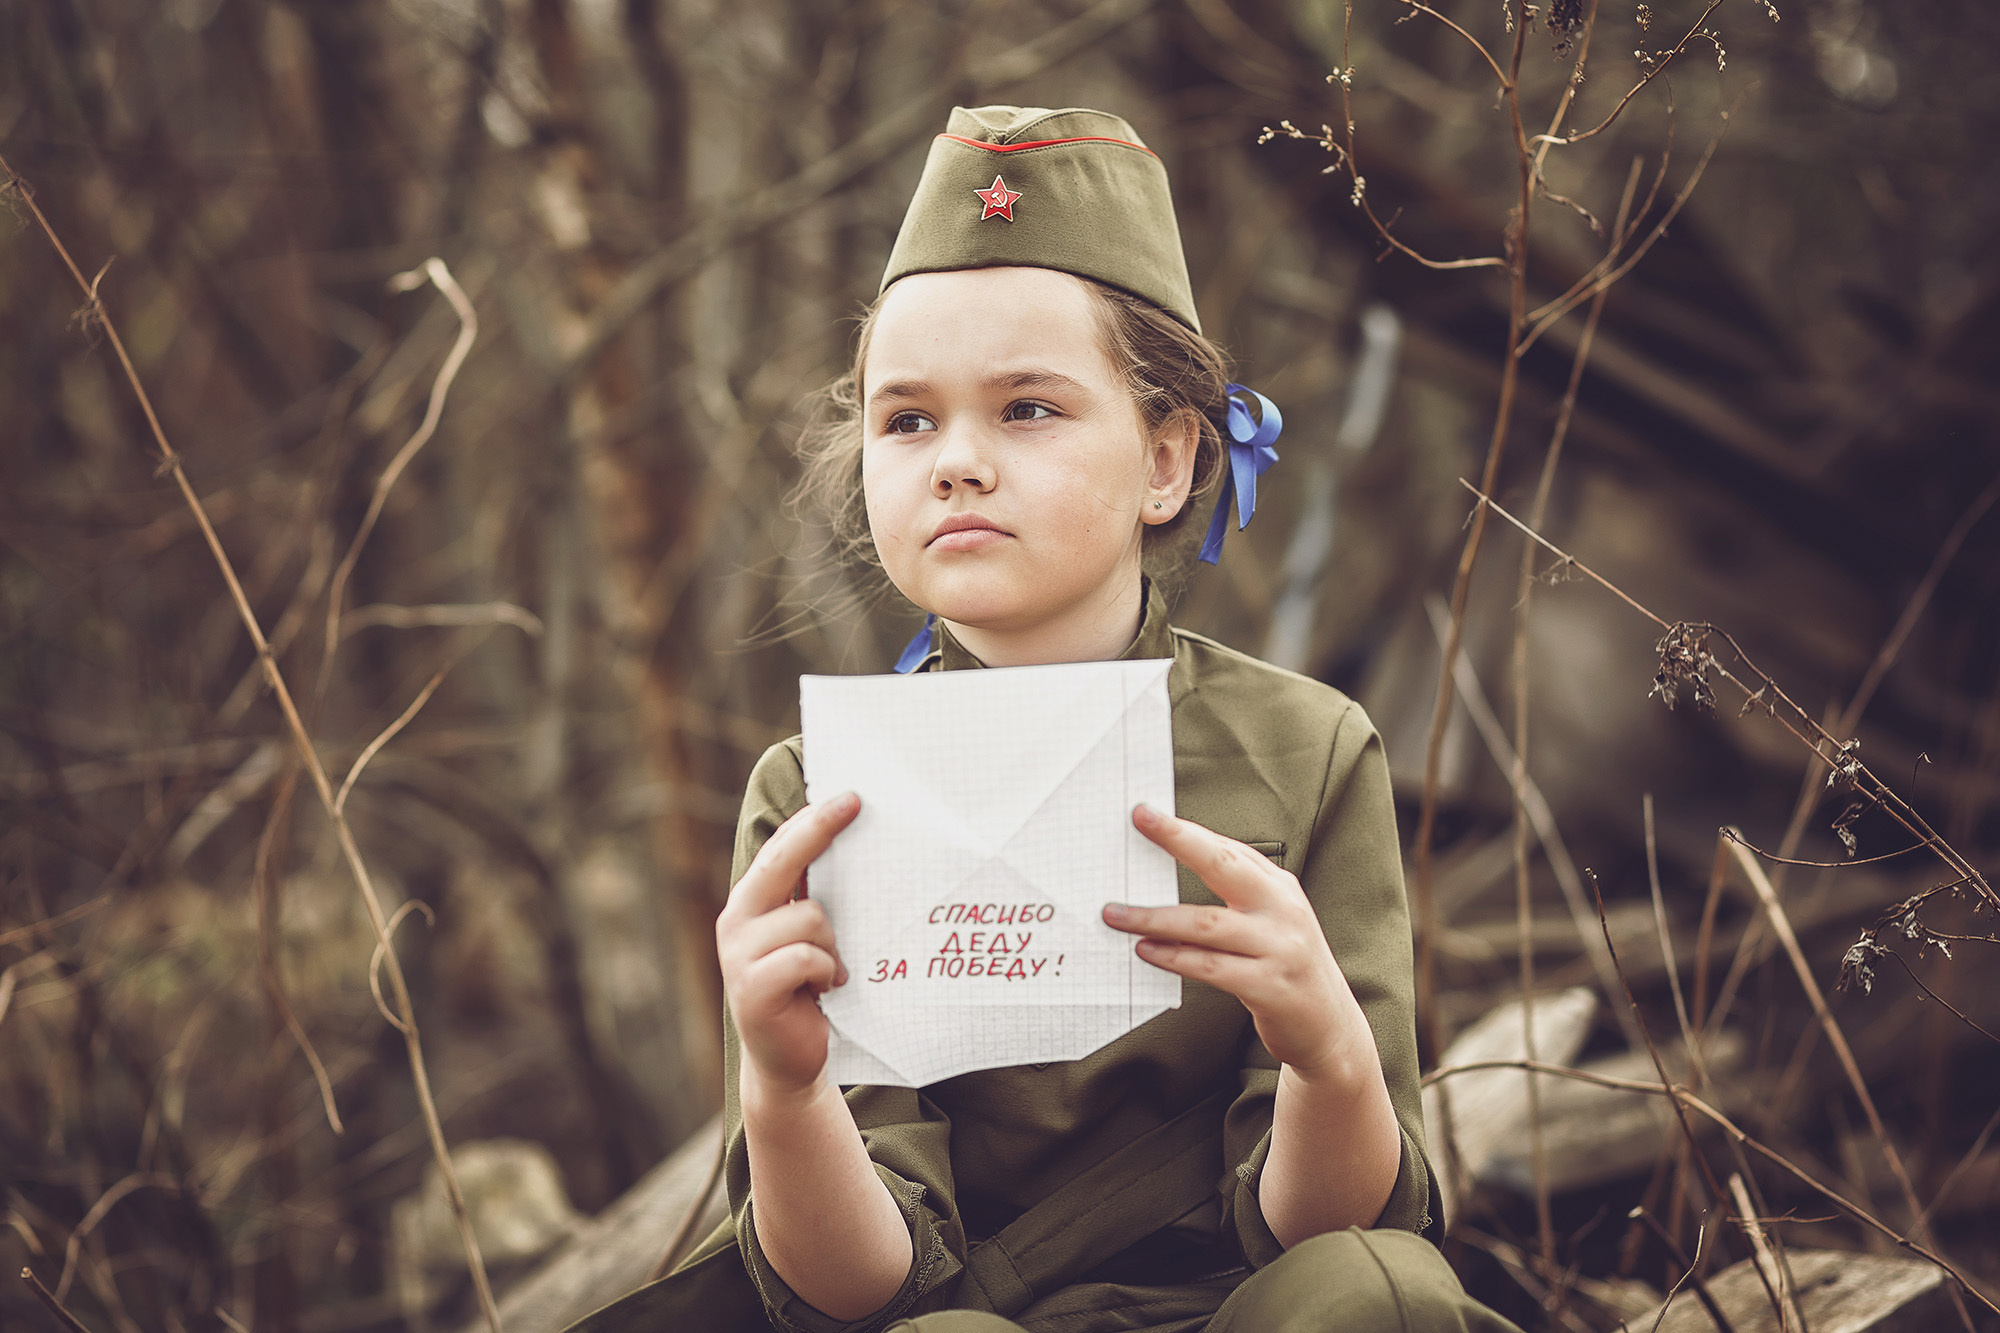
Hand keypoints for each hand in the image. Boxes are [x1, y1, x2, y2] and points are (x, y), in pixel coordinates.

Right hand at [716, 791, 860, 1096]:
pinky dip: (825, 971)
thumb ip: (815, 901)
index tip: (851, 796)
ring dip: (833, 946)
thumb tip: (859, 851)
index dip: (813, 820)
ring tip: (830, 973)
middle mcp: (737, 921)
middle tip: (856, 804)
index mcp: (750, 904)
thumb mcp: (810, 939)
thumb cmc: (808, 993)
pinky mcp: (751, 988)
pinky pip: (806, 956)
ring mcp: (739, 954)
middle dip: (819, 829)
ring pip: (809, 917)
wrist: (788, 1061)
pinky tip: (823, 991)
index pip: (780, 849)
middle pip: (781, 862)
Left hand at [1102, 803, 1373, 1078]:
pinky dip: (1174, 958)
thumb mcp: (1272, 922)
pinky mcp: (1269, 987)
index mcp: (1280, 888)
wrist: (1331, 1028)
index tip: (1146, 813)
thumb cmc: (1286, 968)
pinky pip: (1210, 967)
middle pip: (1224, 866)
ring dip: (1155, 918)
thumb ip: (1234, 897)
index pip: (1228, 849)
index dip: (1186, 830)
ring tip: (1116, 914)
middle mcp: (1283, 911)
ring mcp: (1279, 948)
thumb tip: (1165, 880)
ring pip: (1206, 924)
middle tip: (1139, 823)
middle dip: (1179, 840)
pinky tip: (1146, 951)